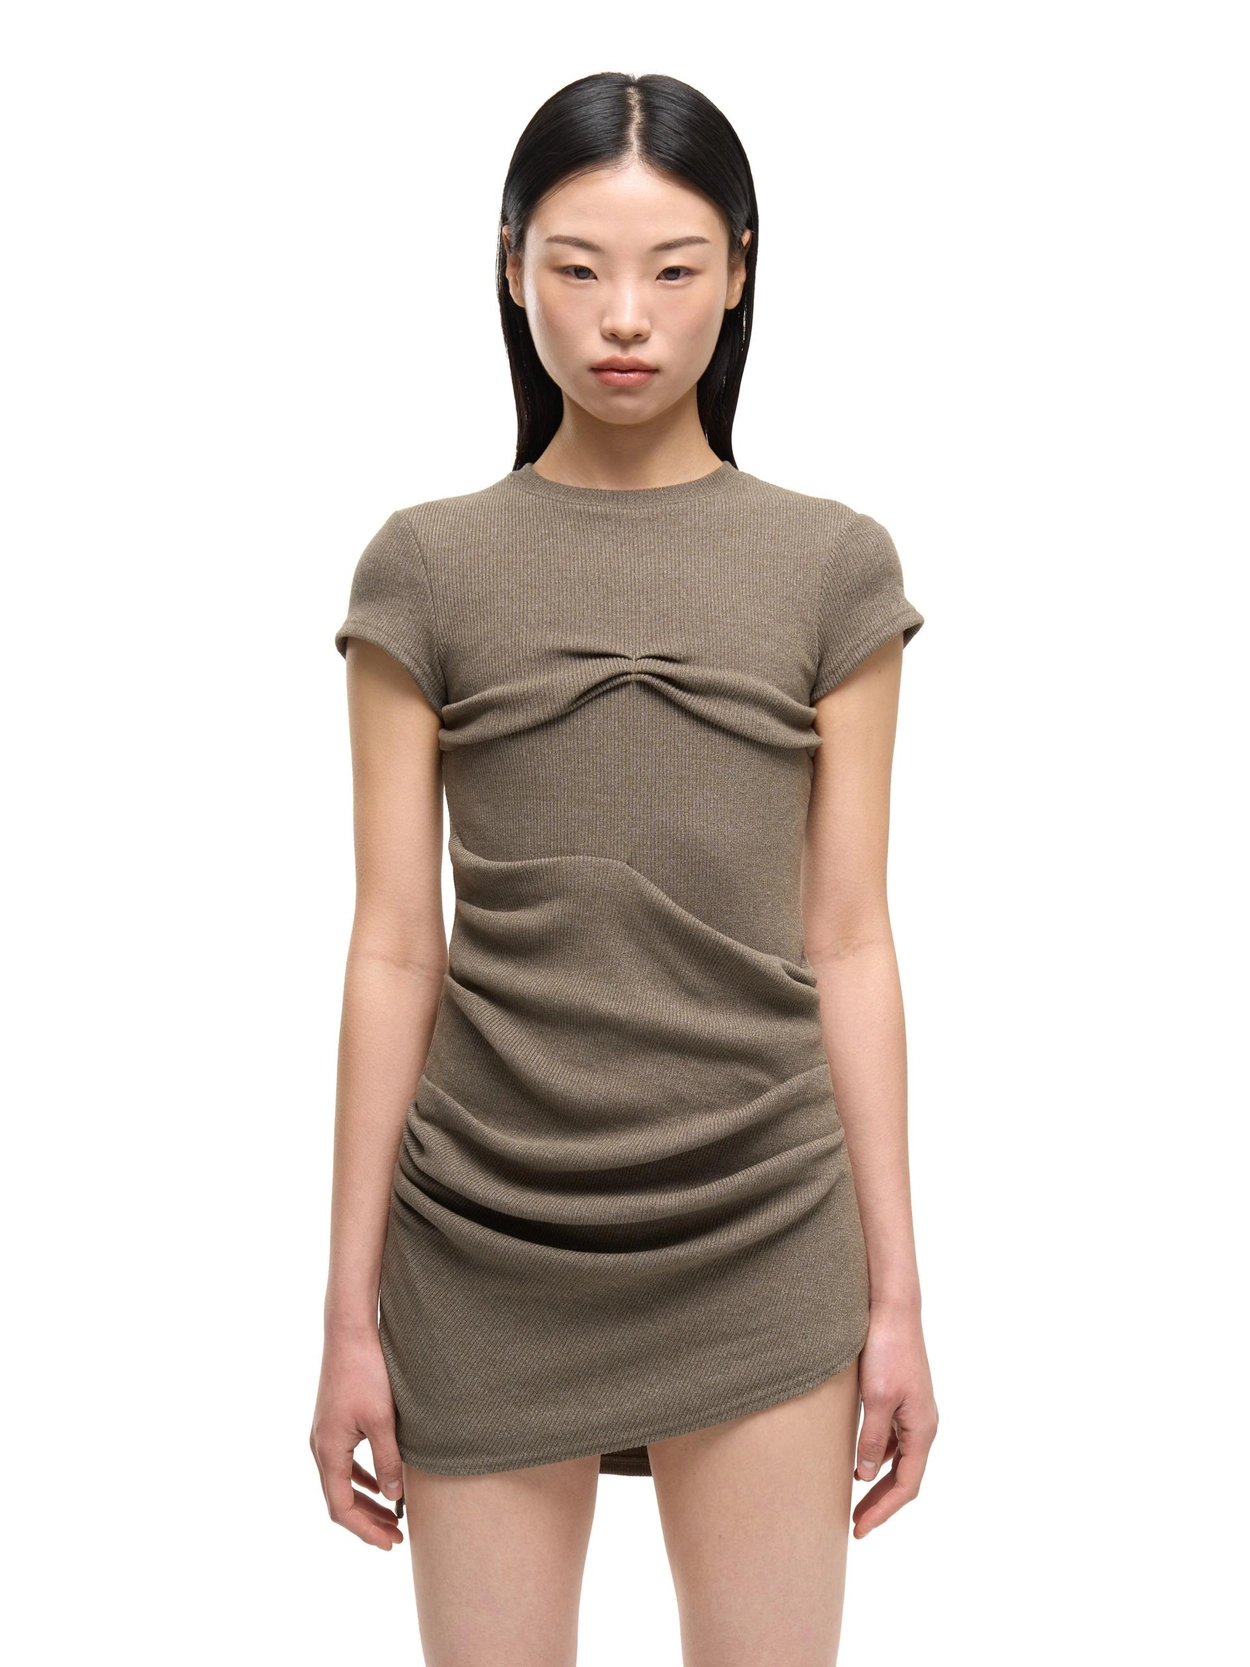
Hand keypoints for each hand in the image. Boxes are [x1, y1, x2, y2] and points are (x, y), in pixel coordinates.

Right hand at [310, 1327, 406, 1548]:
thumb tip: (393, 1498)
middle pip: (339, 1499)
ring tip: (391, 1518)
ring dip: (365, 1502)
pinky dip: (361, 1479)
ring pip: (341, 1482)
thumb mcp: (382, 1421)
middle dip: (367, 1522)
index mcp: (328, 1451)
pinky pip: (344, 1463)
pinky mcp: (333, 1422)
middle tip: (396, 1538)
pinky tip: (379, 1484)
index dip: (365, 1530)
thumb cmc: (366, 1373)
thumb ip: (387, 1461)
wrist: (350, 1333)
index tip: (390, 1543)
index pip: (341, 1508)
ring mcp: (324, 1435)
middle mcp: (320, 1447)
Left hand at [852, 1299, 937, 1537]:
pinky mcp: (902, 1398)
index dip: (883, 1510)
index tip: (860, 1529)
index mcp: (922, 1429)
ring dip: (878, 1480)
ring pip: (898, 1458)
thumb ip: (870, 1440)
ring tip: (853, 1499)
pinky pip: (893, 1438)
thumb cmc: (886, 1350)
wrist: (893, 1309)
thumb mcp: (875, 1399)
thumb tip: (863, 1476)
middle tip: (855, 1525)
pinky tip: (858, 1459)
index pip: (906, 1485)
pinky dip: (877, 1455)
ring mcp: (914, 1411)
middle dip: (881, 1503)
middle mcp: (923, 1424)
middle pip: (904, 1476)